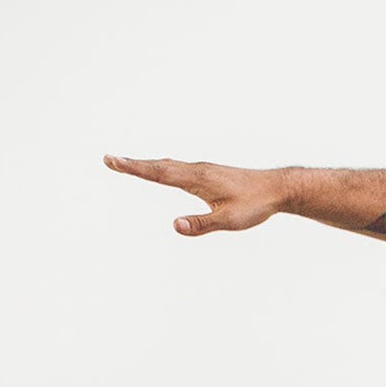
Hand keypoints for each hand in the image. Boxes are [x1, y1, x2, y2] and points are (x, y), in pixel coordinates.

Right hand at [102, 155, 283, 235]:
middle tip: (108, 160)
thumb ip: (201, 224)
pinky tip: (162, 170)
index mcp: (197, 178)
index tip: (112, 161)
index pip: (158, 173)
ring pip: (168, 165)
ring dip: (146, 165)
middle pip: (158, 166)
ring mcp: (203, 170)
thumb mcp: (229, 221)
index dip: (134, 168)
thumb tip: (175, 226)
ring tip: (127, 164)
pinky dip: (162, 167)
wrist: (276, 189)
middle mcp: (196, 170)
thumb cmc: (254, 205)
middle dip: (133, 164)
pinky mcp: (210, 174)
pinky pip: (179, 168)